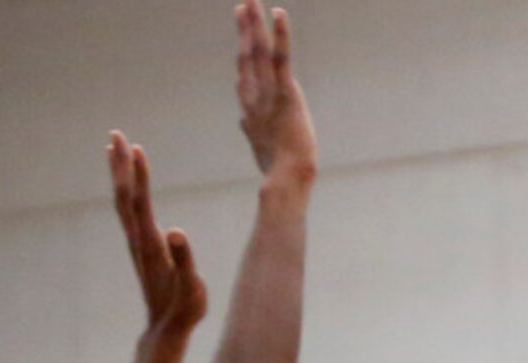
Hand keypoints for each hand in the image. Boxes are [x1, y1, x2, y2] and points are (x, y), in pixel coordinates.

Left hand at [108, 130, 207, 335]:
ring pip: (123, 202)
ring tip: (115, 147)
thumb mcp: (191, 287)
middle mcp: (138, 240)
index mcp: (151, 245)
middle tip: (116, 134)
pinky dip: (127, 189)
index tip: (136, 148)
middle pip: (125, 196)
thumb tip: (176, 232)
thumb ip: (184, 259)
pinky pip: (129, 211)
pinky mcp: (141, 247)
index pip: (141, 203)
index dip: (138, 176)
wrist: (165, 329)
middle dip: (120, 165)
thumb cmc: (183, 309)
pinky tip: (128, 181)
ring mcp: (137, 243)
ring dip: (119, 173)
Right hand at [236, 2, 317, 185]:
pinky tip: (278, 13)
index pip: (244, 78)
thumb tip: (242, 123)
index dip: (241, 57)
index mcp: (250, 112)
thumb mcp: (260, 149)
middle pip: (246, 58)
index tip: (241, 38)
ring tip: (251, 0)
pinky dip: (280, 34)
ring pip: (259, 52)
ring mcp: (269, 94)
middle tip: (242, 6)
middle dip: (244, 30)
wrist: (286, 179)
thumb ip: (251, 131)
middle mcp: (254, 99)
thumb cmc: (278, 170)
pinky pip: (281, 58)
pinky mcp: (286, 92)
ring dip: (254, 24)